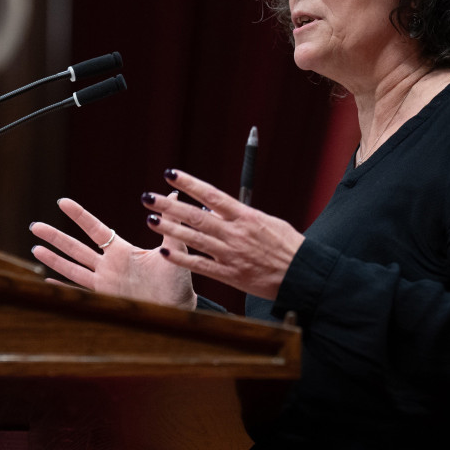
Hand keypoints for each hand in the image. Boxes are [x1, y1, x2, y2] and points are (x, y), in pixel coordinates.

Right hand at [30, 196, 196, 309]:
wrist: (179, 309)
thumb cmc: (178, 279)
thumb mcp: (173, 249)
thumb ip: (169, 224)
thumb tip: (171, 193)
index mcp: (122, 251)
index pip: (95, 230)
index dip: (79, 216)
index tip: (62, 202)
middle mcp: (109, 265)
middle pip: (76, 247)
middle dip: (55, 237)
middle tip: (34, 225)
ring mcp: (105, 283)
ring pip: (72, 268)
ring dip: (53, 259)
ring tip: (34, 249)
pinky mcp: (105, 300)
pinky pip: (79, 293)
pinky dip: (63, 288)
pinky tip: (47, 283)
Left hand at [141, 169, 303, 300]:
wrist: (302, 275)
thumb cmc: (287, 246)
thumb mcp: (265, 222)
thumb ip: (240, 215)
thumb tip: (215, 207)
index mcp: (245, 216)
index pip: (211, 194)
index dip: (189, 184)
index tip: (170, 175)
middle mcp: (235, 233)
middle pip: (196, 215)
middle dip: (168, 205)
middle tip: (147, 197)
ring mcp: (231, 254)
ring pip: (194, 239)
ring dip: (169, 229)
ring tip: (150, 219)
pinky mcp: (230, 275)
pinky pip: (200, 265)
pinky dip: (181, 259)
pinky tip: (164, 252)